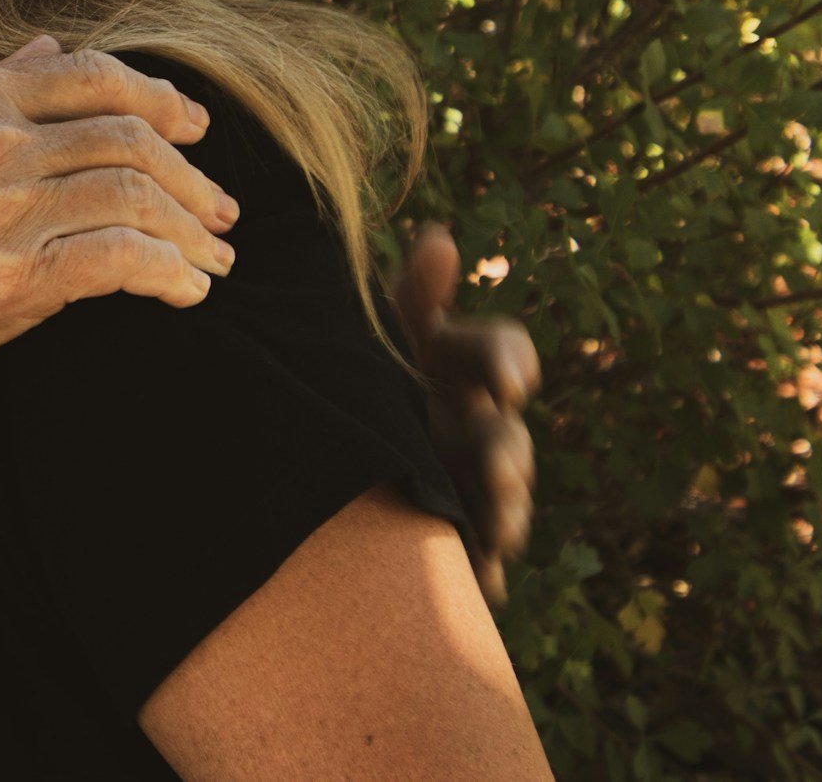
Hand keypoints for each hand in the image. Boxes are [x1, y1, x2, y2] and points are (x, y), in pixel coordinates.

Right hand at [0, 37, 239, 409]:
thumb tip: (48, 47)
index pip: (92, 75)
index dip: (160, 98)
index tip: (196, 129)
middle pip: (130, 137)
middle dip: (192, 177)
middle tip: (224, 210)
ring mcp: (1, 207)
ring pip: (136, 196)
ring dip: (192, 231)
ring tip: (214, 259)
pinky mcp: (12, 277)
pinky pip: (122, 261)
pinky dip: (169, 273)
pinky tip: (186, 293)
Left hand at [389, 224, 541, 605]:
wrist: (311, 424)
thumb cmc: (353, 357)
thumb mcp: (375, 324)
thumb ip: (411, 292)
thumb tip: (438, 238)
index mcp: (457, 361)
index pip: (499, 351)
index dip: (510, 363)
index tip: (509, 381)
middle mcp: (473, 418)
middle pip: (506, 435)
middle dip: (509, 453)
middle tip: (501, 467)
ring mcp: (466, 476)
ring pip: (502, 498)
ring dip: (508, 513)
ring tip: (503, 529)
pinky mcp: (451, 529)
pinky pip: (477, 556)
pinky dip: (484, 570)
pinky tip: (488, 584)